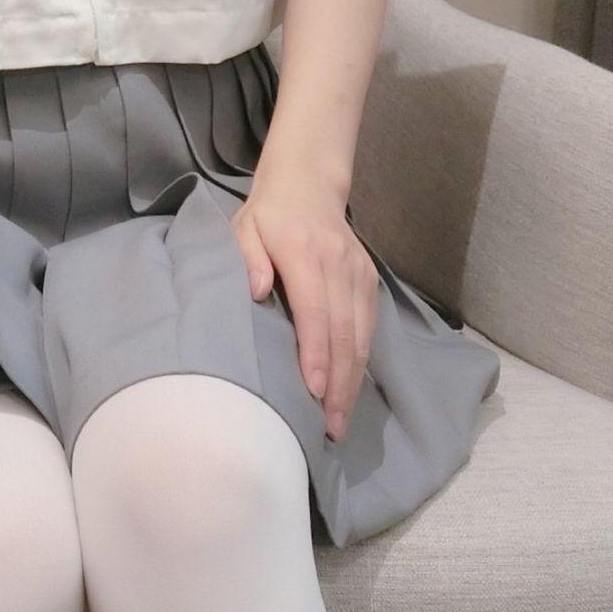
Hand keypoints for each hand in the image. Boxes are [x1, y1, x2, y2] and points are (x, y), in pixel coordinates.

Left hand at [232, 170, 378, 441]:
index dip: (316, 352)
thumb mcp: (243, 229)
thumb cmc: (266, 217)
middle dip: (338, 383)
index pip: (315, 309)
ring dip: (352, 381)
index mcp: (304, 252)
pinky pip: (368, 328)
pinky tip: (349, 390)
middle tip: (328, 426)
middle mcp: (338, 264)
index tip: (314, 390)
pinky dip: (360, 362)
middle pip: (343, 332)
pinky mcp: (369, 280)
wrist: (308, 185)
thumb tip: (257, 290)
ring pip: (361, 335)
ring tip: (339, 421)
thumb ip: (247, 258)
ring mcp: (359, 273)